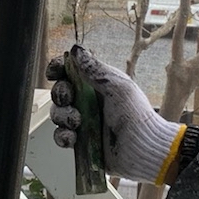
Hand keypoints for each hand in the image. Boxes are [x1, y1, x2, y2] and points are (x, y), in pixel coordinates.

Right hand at [45, 45, 183, 183]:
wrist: (143, 149)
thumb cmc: (137, 116)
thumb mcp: (118, 87)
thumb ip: (95, 69)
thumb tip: (76, 49)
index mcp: (98, 84)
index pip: (71, 71)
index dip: (59, 69)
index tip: (54, 73)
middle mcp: (89, 101)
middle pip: (60, 92)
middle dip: (60, 94)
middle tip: (69, 99)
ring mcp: (84, 122)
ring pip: (58, 114)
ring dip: (62, 116)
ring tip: (76, 122)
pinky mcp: (82, 142)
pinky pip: (62, 136)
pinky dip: (62, 136)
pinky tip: (72, 137)